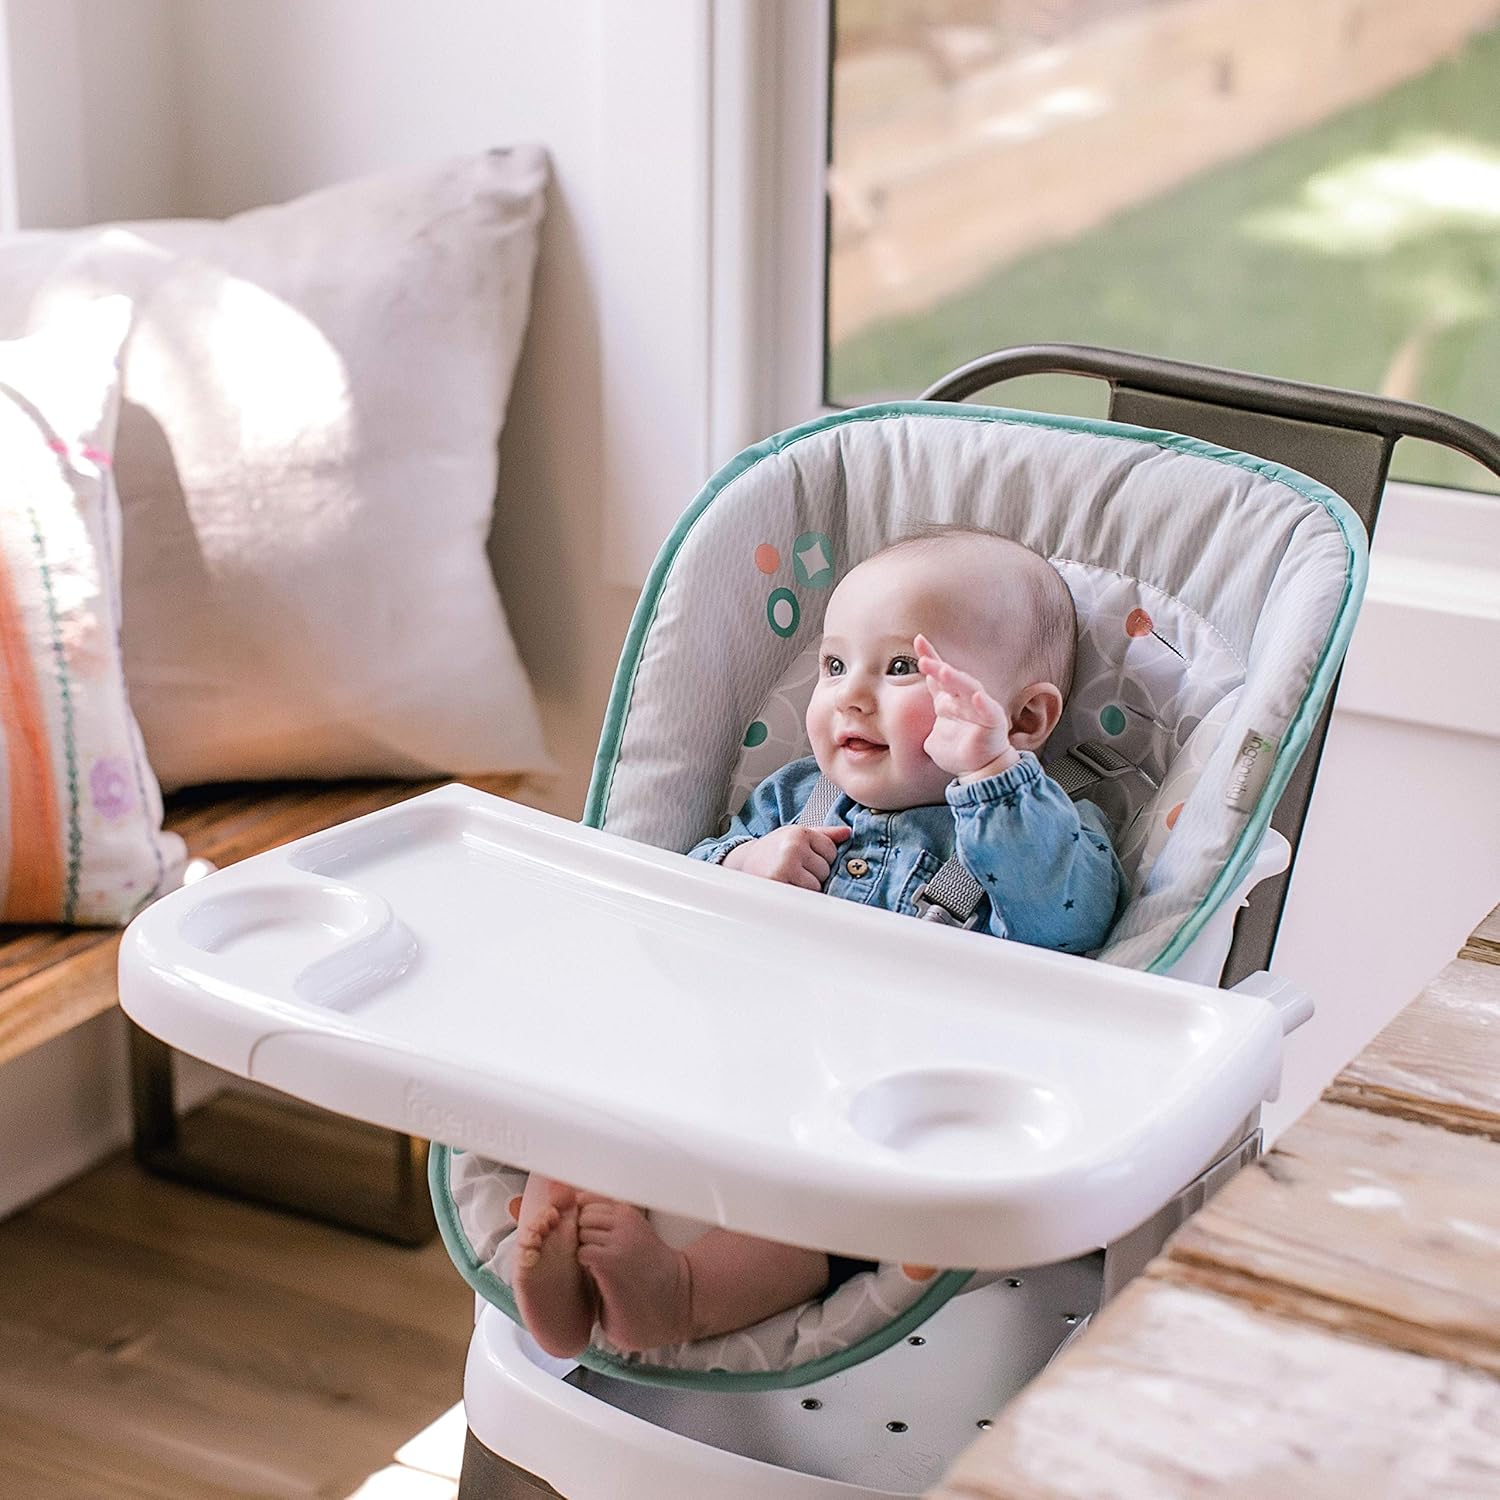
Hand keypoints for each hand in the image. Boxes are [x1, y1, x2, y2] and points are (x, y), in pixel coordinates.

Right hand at [722, 825, 850, 889]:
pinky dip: (798, 897)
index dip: (821, 859)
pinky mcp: (779, 884)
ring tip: (789, 880)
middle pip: (825, 870)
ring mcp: (786, 866)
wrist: (743, 864)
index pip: (831, 851)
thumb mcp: (795, 836)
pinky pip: (804, 897)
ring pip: (816, 886)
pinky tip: (785, 888)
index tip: (804, 859)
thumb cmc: (773, 851)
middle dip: (813, 874)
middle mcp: (793, 848)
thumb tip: (847, 833)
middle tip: (793, 871)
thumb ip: (824, 834)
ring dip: (805, 888)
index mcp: (799, 833)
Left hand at [915, 633, 1020, 780]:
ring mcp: (980, 708)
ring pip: (969, 688)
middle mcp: (964, 699)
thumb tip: (899, 716)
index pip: (938, 675)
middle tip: (923, 659)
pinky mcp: (993, 722)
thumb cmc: (956, 753)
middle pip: (951, 677)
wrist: (978, 772)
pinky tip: (975, 695)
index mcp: (948, 700)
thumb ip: (919, 723)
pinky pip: (989, 710)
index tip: (918, 640)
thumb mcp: (930, 736)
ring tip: (943, 670)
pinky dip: (983, 703)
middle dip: (938, 666)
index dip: (930, 657)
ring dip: (956, 679)